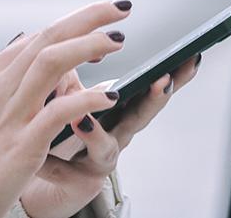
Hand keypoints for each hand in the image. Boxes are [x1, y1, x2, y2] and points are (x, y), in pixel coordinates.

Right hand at [0, 0, 131, 217]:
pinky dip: (86, 99)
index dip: (70, 27)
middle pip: (47, 38)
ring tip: (118, 40)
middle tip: (118, 8)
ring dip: (89, 45)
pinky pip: (59, 112)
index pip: (35, 39)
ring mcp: (10, 114)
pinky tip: (108, 96)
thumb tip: (18, 53)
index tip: (96, 25)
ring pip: (53, 62)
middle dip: (87, 18)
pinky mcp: (22, 145)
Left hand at [19, 53, 202, 217]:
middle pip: (140, 117)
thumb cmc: (58, 133)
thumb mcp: (66, 96)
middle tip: (163, 80)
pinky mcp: (79, 182)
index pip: (146, 88)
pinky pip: (67, 170)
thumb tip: (70, 47)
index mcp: (117, 111)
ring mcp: (99, 161)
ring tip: (84, 117)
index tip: (190, 55)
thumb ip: (71, 76)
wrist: (40, 178)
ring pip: (106, 148)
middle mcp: (115, 135)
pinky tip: (58, 143)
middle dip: (155, 99)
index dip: (170, 73)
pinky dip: (64, 157)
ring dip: (97, 133)